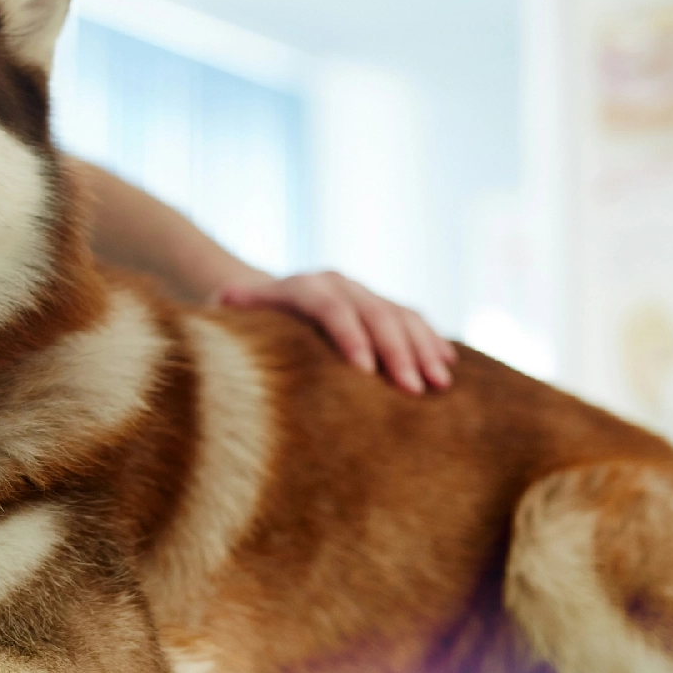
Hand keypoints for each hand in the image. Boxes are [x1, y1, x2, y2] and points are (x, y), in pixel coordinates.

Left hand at [214, 271, 455, 394]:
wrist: (264, 297)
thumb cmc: (243, 320)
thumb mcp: (232, 314)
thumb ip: (232, 309)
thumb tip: (226, 299)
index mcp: (302, 286)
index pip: (331, 307)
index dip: (349, 336)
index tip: (364, 372)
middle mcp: (338, 283)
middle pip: (374, 313)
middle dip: (396, 352)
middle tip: (411, 389)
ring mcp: (363, 292)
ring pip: (401, 315)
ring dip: (423, 348)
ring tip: (438, 384)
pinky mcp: (380, 303)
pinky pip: (413, 318)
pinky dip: (431, 341)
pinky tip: (446, 366)